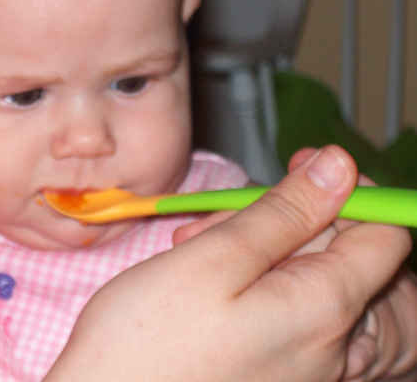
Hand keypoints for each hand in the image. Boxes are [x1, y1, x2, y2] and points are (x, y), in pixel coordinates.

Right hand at [45, 146, 409, 380]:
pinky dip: (249, 283)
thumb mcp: (215, 258)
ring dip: (257, 249)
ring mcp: (301, 365)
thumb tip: (339, 168)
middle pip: (339, 253)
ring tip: (199, 251)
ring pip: (302, 278)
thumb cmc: (144, 340)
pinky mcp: (272, 371)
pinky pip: (281, 310)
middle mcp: (327, 346)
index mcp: (323, 310)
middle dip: (285, 221)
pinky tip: (204, 281)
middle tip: (219, 221)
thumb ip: (285, 213)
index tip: (300, 173)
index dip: (349, 191)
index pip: (386, 234)